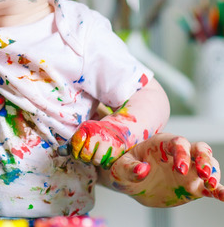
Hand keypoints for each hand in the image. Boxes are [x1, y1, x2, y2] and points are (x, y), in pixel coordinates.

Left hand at [69, 119, 129, 167]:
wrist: (117, 128)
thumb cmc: (95, 133)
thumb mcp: (82, 134)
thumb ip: (70, 144)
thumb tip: (59, 152)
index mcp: (86, 128)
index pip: (75, 145)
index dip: (75, 152)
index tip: (77, 152)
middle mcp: (97, 133)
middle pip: (85, 155)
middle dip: (85, 158)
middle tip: (88, 155)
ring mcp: (109, 141)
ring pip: (96, 161)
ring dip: (95, 161)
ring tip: (97, 155)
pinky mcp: (118, 148)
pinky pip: (107, 164)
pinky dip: (105, 164)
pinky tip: (105, 157)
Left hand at [103, 133, 223, 205]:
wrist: (130, 182)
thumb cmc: (124, 169)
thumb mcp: (120, 168)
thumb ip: (130, 168)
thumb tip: (143, 170)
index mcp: (161, 144)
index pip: (178, 143)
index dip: (182, 154)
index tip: (180, 169)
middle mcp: (179, 154)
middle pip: (200, 149)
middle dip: (204, 159)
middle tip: (204, 174)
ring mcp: (189, 170)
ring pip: (209, 165)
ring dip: (214, 173)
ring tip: (211, 185)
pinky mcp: (193, 186)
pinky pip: (210, 188)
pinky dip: (220, 191)